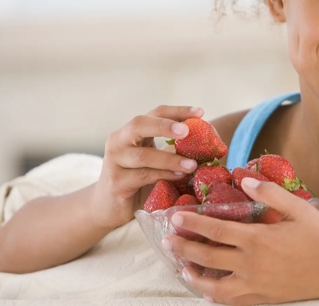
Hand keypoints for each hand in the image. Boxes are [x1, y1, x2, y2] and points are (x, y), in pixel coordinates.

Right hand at [92, 105, 202, 228]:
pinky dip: (163, 175)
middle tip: (187, 131)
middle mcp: (119, 141)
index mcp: (131, 131)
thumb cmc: (138, 180)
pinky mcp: (115, 183)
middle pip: (139, 124)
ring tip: (192, 164)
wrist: (109, 208)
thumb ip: (173, 150)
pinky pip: (142, 176)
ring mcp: (114, 161)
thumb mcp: (155, 161)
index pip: (155, 113)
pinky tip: (178, 176)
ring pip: (143, 155)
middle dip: (165, 126)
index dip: (178, 111)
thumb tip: (209, 145)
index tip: (201, 112)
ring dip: (170, 159)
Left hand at [164, 178, 318, 304]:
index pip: (216, 231)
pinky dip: (215, 297)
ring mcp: (256, 286)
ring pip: (214, 285)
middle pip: (207, 257)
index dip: (193, 223)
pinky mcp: (263, 299)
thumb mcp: (298, 208)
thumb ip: (269, 193)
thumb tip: (243, 180)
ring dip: (194, 276)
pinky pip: (232, 302)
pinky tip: (209, 291)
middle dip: (183, 248)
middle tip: (168, 242)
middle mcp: (251, 265)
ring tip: (183, 268)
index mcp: (258, 240)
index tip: (176, 217)